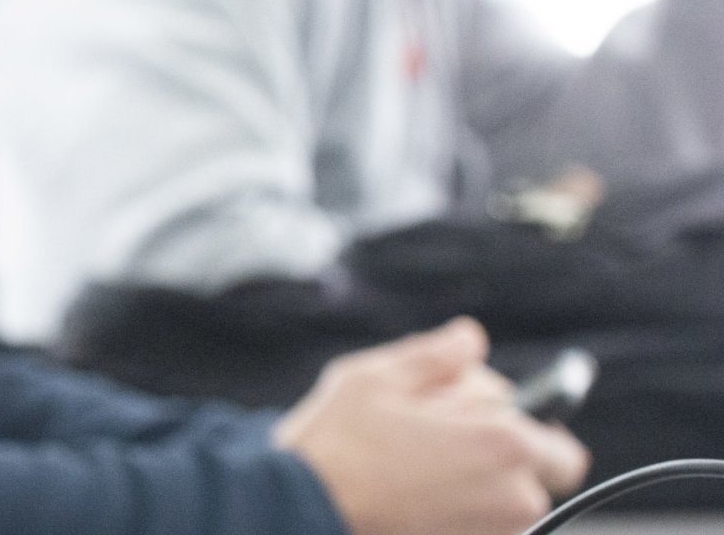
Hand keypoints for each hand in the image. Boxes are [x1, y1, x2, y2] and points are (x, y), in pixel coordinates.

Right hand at [275, 318, 590, 534]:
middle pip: (528, 476)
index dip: (522, 428)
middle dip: (492, 455)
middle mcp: (513, 499)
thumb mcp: (378, 376)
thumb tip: (471, 340)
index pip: (558, 446)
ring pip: (497, 502)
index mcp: (506, 445)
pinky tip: (402, 493)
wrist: (298, 512)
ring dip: (468, 482)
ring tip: (408, 467)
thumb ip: (439, 354)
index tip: (476, 421)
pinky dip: (448, 508)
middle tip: (430, 440)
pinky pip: (472, 525)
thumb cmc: (337, 446)